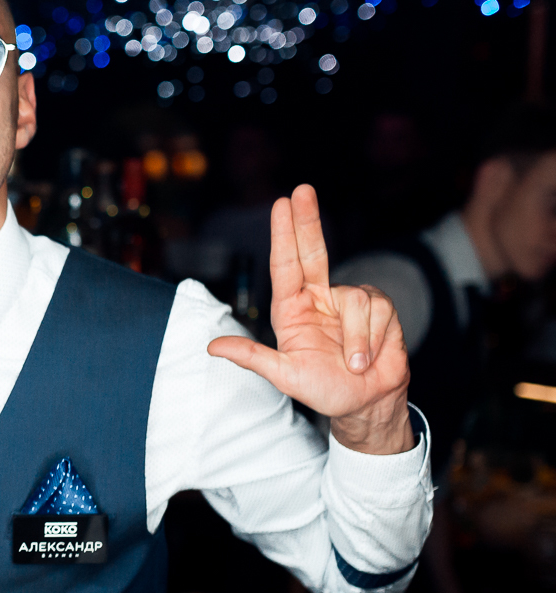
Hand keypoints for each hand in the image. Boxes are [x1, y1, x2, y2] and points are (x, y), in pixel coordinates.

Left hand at [206, 184, 414, 454]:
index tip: (281, 203)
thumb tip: (212, 347)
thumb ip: (251, 358)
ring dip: (355, 338)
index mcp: (291, 309)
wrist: (365, 403)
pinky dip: (372, 339)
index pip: (285, 265)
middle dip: (308, 221)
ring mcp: (350, 301)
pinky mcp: (380, 310)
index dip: (285, 234)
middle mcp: (320, 298)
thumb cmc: (323, 388)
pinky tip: (368, 357)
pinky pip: (378, 311)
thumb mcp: (284, 375)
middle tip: (301, 190)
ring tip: (353, 363)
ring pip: (355, 298)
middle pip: (314, 252)